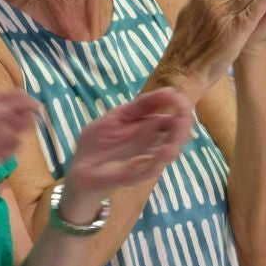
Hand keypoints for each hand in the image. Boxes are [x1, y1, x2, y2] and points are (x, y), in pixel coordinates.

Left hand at [62, 85, 194, 201]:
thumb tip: (170, 91)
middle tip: (182, 111)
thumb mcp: (118, 115)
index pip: (175, 116)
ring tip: (180, 124)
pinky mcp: (136, 175)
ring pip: (171, 151)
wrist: (81, 166)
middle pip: (179, 133)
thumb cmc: (99, 141)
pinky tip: (168, 149)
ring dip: (178, 139)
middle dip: (184, 121)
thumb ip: (141, 105)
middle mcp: (155, 144)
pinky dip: (161, 159)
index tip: (177, 96)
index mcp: (151, 128)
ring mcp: (147, 160)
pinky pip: (153, 168)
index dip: (181, 106)